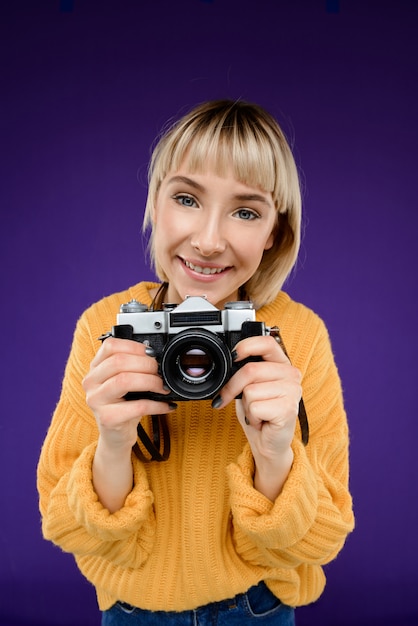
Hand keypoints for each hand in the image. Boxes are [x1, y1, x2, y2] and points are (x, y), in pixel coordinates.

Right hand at [82, 337, 173, 451]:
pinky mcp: (108, 419)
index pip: (110, 346)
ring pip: (124, 380)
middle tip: (160, 372)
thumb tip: (156, 357)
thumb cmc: (123, 405)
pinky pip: (137, 407)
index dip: (134, 346)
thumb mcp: (124, 382)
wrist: (116, 434)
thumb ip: (133, 366)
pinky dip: (157, 405)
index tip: (151, 353)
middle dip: (146, 364)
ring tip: (162, 387)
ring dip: (150, 381)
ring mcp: (96, 401)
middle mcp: (91, 382)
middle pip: (118, 362)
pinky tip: (166, 405)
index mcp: (95, 368)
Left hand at [213, 335, 301, 498]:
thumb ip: (244, 372)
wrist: (268, 443)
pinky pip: (254, 407)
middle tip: (227, 398)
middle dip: (231, 387)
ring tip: (256, 412)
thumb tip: (227, 361)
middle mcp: (291, 374)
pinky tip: (261, 421)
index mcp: (282, 363)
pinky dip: (251, 417)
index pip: (266, 342)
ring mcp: (293, 391)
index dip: (246, 346)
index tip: (232, 357)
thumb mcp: (248, 387)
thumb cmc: (258, 412)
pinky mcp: (289, 408)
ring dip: (245, 405)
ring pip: (250, 390)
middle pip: (250, 370)